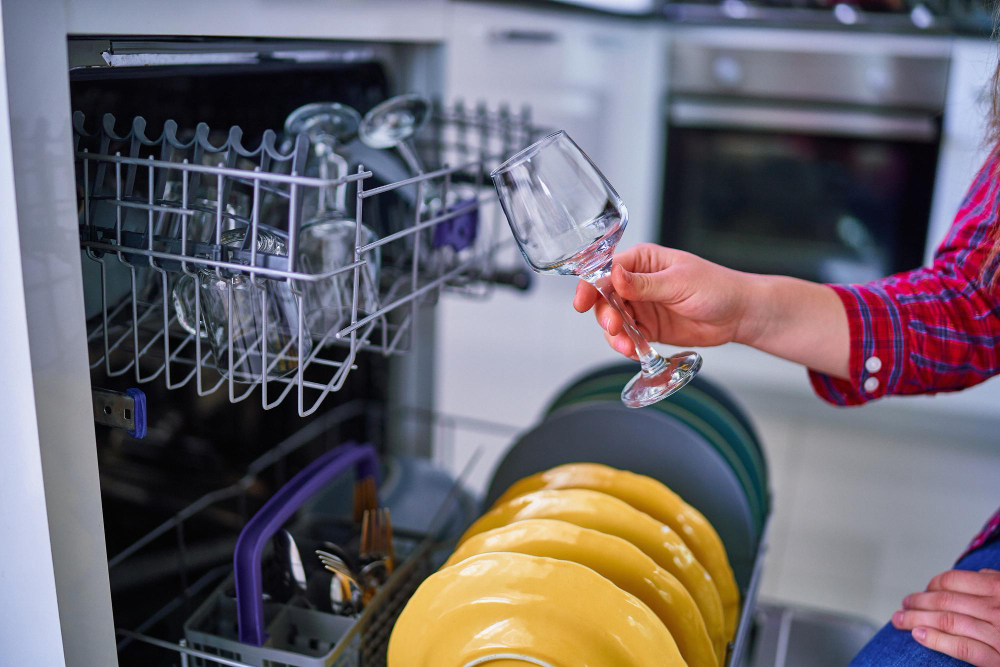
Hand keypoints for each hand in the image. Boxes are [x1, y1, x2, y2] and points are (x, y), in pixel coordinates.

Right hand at [572, 243, 758, 358]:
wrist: (739, 314)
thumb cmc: (716, 288)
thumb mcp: (678, 282)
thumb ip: (644, 283)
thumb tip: (613, 275)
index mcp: (643, 261)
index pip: (606, 270)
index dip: (590, 285)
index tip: (582, 302)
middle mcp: (637, 283)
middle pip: (604, 298)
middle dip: (605, 314)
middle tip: (614, 327)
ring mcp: (642, 306)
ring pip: (613, 320)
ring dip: (614, 334)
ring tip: (625, 345)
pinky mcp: (649, 328)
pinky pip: (628, 336)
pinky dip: (626, 345)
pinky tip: (632, 351)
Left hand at [892, 568, 999, 665]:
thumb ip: (994, 583)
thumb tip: (974, 575)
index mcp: (997, 588)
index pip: (953, 581)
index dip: (932, 586)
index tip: (922, 592)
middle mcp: (995, 609)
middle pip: (944, 601)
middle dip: (917, 602)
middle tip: (903, 606)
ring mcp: (996, 635)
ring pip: (946, 621)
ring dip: (916, 619)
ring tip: (900, 620)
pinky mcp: (996, 660)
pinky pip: (962, 647)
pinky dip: (936, 640)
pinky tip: (918, 636)